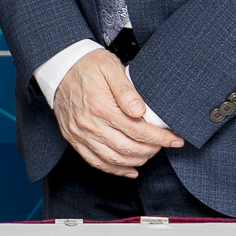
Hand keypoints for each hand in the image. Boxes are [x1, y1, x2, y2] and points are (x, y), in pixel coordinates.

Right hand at [53, 47, 183, 176]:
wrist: (59, 67)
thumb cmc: (87, 65)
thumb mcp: (110, 67)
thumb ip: (127, 90)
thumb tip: (141, 111)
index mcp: (101, 107)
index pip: (138, 131)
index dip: (160, 139)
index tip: (175, 140)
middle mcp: (90, 124)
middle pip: (128, 148)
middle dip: (152, 150)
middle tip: (164, 145)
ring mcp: (80, 134)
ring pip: (114, 159)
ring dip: (137, 160)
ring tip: (150, 154)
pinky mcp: (73, 138)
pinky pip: (95, 161)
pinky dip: (115, 169)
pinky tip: (130, 169)